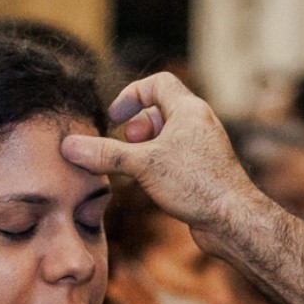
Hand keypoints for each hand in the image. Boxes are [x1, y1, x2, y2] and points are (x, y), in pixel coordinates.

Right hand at [60, 72, 269, 240]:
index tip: (114, 118)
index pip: (158, 83)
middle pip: (160, 111)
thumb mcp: (143, 165)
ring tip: (131, 168)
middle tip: (126, 146)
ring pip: (166, 139)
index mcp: (189, 110)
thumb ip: (105, 154)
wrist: (234, 220)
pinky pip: (173, 160)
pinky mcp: (202, 173)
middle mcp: (198, 125)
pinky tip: (146, 186)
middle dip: (136, 127)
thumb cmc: (198, 184)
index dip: (131, 95)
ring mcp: (202, 150)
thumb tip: (69, 146)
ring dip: (144, 149)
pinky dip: (155, 166)